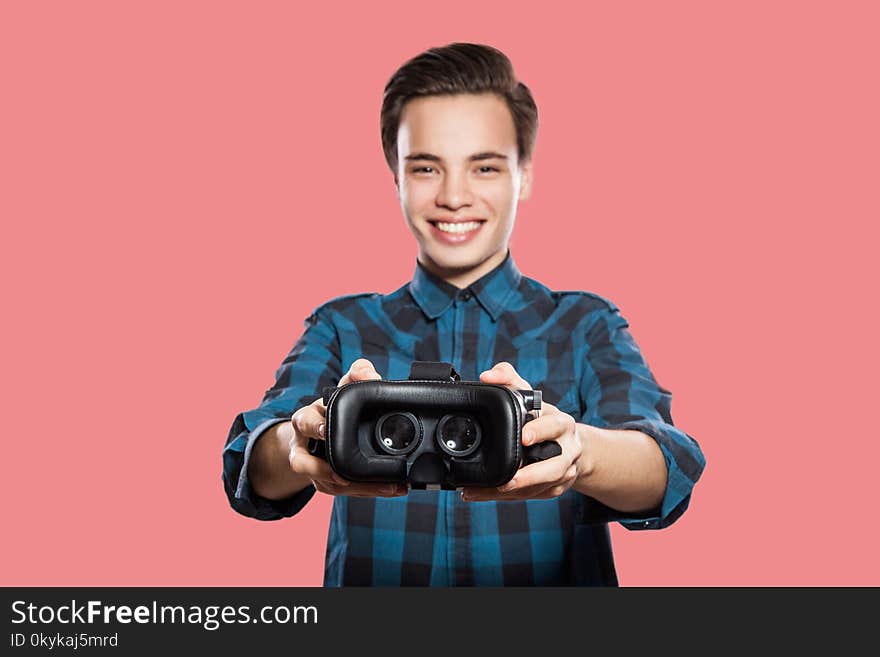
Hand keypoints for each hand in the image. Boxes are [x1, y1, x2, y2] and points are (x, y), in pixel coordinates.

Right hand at [288, 358, 406, 497]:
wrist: (314, 433)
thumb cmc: (330, 409)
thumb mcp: (342, 388)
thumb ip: (356, 375)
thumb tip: (369, 374)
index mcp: (306, 421)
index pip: (305, 422)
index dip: (313, 427)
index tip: (325, 430)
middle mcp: (304, 447)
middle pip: (302, 462)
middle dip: (319, 469)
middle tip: (341, 475)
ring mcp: (313, 469)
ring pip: (326, 483)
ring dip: (354, 487)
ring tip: (386, 486)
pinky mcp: (326, 483)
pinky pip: (344, 491)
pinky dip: (368, 491)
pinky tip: (393, 488)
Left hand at [460, 362, 582, 500]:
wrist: (575, 446)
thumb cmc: (544, 418)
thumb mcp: (530, 395)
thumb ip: (509, 379)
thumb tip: (487, 376)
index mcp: (561, 424)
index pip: (553, 426)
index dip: (540, 431)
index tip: (525, 437)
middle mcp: (568, 450)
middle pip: (554, 466)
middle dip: (532, 475)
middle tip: (508, 480)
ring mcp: (564, 472)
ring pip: (542, 486)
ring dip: (514, 491)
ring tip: (488, 490)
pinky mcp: (556, 489)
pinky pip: (532, 496)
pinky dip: (508, 497)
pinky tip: (485, 494)